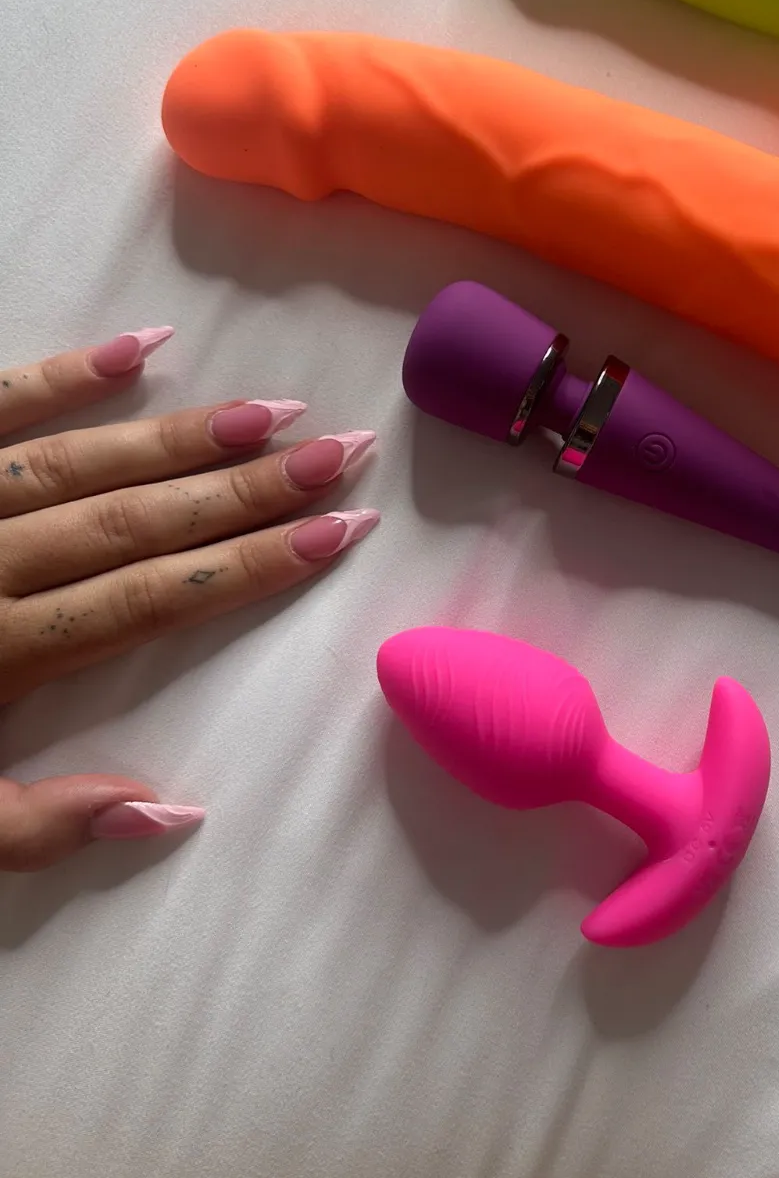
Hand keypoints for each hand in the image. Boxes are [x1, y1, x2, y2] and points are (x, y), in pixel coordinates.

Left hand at [0, 326, 378, 870]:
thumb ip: (38, 825)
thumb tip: (175, 812)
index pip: (148, 599)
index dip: (250, 565)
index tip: (337, 532)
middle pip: (133, 522)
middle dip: (244, 489)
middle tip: (340, 451)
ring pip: (74, 463)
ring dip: (177, 437)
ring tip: (270, 414)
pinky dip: (58, 379)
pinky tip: (138, 351)